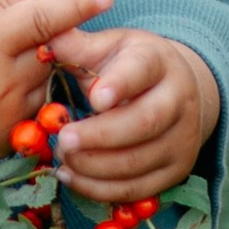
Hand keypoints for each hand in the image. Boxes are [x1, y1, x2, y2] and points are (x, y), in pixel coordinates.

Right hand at [0, 0, 111, 190]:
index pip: (46, 18)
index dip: (78, 4)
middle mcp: (1, 85)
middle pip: (51, 53)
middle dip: (47, 40)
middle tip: (17, 35)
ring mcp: (4, 120)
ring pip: (46, 85)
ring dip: (36, 72)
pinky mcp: (4, 144)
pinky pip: (34, 114)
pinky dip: (25, 100)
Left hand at [47, 27, 218, 207]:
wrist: (176, 91)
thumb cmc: (128, 66)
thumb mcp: (107, 47)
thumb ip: (77, 46)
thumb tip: (46, 39)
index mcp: (158, 61)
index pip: (142, 71)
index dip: (120, 85)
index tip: (94, 98)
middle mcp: (178, 99)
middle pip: (145, 122)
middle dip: (100, 136)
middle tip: (63, 140)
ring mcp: (182, 138)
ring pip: (139, 162)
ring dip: (94, 166)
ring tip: (62, 157)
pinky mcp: (176, 171)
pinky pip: (137, 189)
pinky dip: (100, 188)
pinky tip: (72, 176)